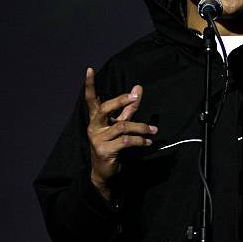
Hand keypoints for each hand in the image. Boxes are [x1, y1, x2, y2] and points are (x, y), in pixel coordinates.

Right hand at [85, 67, 157, 199]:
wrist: (105, 172)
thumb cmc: (113, 143)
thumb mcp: (121, 123)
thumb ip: (129, 107)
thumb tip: (138, 87)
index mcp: (96, 118)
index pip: (91, 99)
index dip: (89, 85)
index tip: (90, 69)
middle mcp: (94, 127)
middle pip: (104, 109)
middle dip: (120, 101)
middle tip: (135, 97)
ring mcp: (97, 139)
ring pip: (122, 127)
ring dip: (141, 128)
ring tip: (153, 130)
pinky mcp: (105, 151)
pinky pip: (126, 141)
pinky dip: (140, 140)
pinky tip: (148, 141)